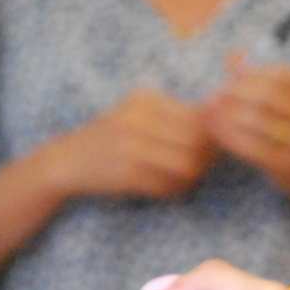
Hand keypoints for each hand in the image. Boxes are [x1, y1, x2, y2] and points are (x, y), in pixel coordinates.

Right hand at [49, 87, 214, 198]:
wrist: (66, 161)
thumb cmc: (113, 139)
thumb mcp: (139, 116)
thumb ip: (177, 117)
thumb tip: (224, 125)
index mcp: (145, 99)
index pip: (199, 117)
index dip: (211, 137)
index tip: (207, 149)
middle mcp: (137, 118)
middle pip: (196, 141)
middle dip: (205, 159)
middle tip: (200, 169)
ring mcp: (129, 145)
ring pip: (186, 165)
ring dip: (191, 177)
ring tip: (184, 180)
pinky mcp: (124, 173)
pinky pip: (166, 185)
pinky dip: (173, 190)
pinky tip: (167, 189)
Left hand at [202, 53, 289, 191]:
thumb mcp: (284, 101)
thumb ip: (258, 78)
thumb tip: (232, 54)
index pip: (280, 74)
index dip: (251, 75)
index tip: (227, 81)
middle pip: (269, 95)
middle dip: (237, 93)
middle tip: (213, 96)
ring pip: (259, 122)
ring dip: (229, 116)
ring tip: (209, 113)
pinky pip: (254, 147)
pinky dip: (231, 139)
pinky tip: (216, 134)